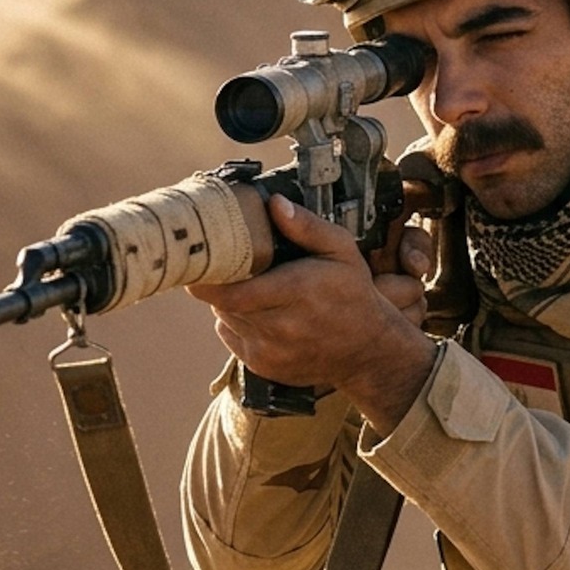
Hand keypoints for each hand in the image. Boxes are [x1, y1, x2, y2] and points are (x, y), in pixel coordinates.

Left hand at [188, 196, 436, 433]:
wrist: (367, 350)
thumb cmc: (352, 294)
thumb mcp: (341, 250)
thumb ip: (307, 226)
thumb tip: (274, 204)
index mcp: (296, 292)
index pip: (232, 291)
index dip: (208, 278)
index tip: (202, 260)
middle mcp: (280, 327)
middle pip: (223, 302)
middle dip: (220, 282)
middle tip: (226, 265)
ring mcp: (270, 351)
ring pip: (225, 318)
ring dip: (230, 301)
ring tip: (252, 288)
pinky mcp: (263, 366)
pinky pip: (231, 337)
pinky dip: (236, 322)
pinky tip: (260, 313)